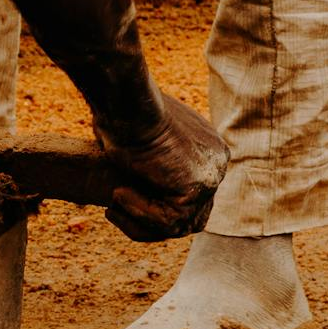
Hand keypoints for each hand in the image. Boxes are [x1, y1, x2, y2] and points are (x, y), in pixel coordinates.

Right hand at [96, 92, 226, 242]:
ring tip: (112, 206)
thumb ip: (148, 161)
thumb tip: (126, 183)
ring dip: (139, 220)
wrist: (128, 104)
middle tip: (113, 212)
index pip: (188, 198)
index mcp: (206, 152)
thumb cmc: (124, 115)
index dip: (152, 208)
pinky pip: (167, 221)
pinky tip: (118, 194)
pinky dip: (138, 213)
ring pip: (177, 224)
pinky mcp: (197, 188)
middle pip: (189, 216)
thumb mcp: (139, 139)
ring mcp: (210, 177)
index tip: (117, 198)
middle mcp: (215, 165)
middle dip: (149, 222)